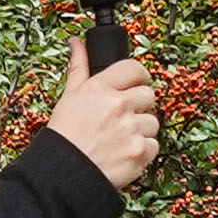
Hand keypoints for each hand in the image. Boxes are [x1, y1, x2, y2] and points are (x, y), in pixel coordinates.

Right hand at [44, 44, 162, 191]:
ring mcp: (131, 129)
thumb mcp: (69, 97)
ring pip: (152, 121)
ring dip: (140, 130)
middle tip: (122, 118)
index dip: (137, 76)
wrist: (64, 174)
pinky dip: (142, 150)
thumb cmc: (64, 136)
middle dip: (138, 106)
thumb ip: (79, 68)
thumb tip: (77, 43)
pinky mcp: (140, 151)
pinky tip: (123, 152)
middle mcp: (118, 105)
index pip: (133, 68)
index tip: (135, 84)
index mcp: (100, 89)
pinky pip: (154, 145)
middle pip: (148, 95)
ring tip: (119, 138)